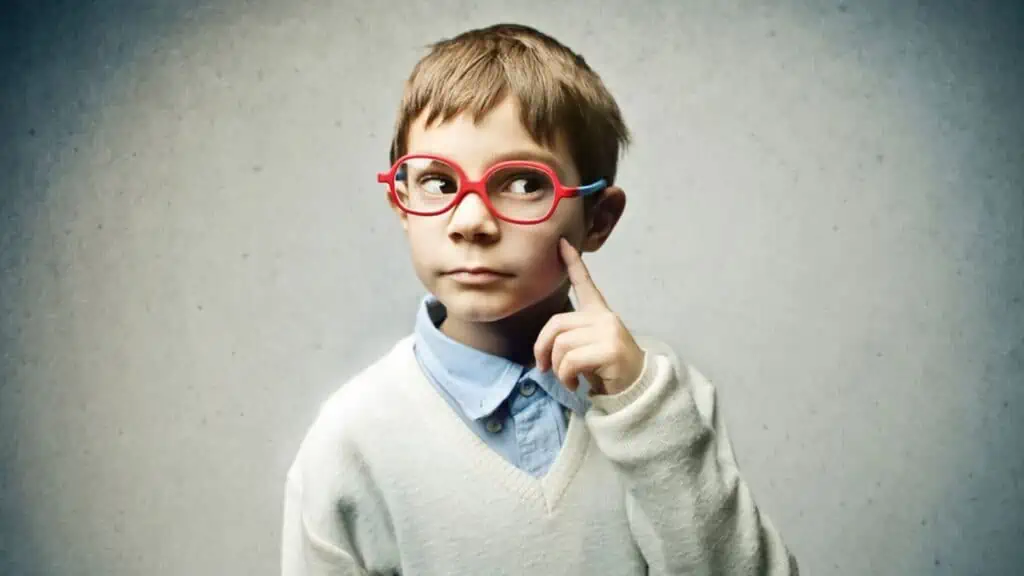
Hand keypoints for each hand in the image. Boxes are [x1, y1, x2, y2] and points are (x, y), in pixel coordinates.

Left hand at [533, 238, 644, 395]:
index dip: (572, 263)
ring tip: (568, 379)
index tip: (562, 243)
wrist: (637, 389)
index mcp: (600, 314)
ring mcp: (608, 332)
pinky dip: (566, 376)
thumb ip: (570, 339)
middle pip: (556, 324)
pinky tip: (575, 384)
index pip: (585, 284)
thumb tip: (542, 351)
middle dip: (542, 348)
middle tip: (543, 367)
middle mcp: (604, 318)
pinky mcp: (609, 349)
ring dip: (557, 368)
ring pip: (561, 345)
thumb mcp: (588, 349)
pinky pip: (570, 361)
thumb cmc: (608, 370)